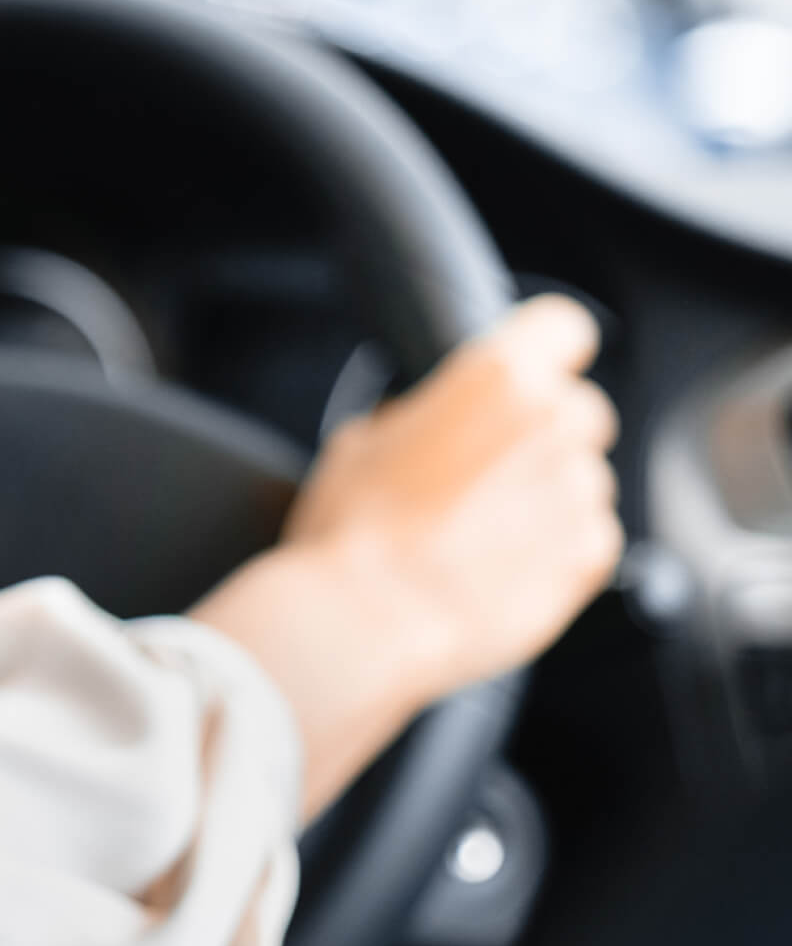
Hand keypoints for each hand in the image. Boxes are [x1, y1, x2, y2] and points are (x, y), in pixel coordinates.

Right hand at [283, 293, 624, 692]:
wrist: (369, 618)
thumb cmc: (354, 529)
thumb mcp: (363, 438)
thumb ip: (426, 413)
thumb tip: (443, 419)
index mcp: (497, 380)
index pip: (564, 326)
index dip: (544, 348)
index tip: (530, 367)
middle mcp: (553, 427)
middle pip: (582, 407)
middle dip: (545, 429)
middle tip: (489, 464)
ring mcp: (579, 494)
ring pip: (584, 475)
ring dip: (548, 491)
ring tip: (485, 526)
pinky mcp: (590, 556)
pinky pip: (590, 534)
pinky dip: (558, 544)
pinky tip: (502, 561)